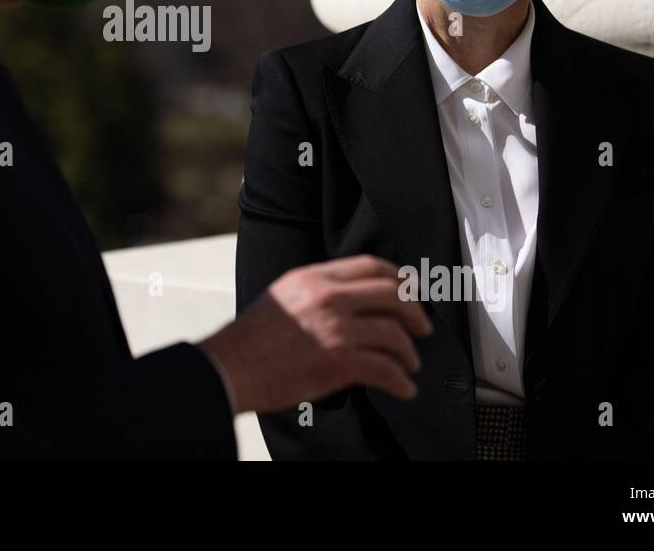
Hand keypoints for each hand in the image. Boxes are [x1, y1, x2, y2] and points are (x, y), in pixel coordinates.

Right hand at [199, 254, 431, 414]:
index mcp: (314, 277)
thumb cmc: (251, 339)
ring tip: (410, 365)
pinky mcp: (338, 362)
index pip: (370, 266)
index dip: (398, 278)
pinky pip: (385, 369)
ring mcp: (335, 329)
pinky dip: (401, 381)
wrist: (230, 367)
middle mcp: (328, 297)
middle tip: (423, 328)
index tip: (410, 292)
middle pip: (392, 294)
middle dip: (415, 312)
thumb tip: (349, 298)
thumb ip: (317, 290)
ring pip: (394, 333)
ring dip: (409, 352)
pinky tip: (404, 388)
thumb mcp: (283, 295)